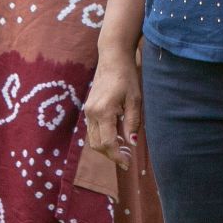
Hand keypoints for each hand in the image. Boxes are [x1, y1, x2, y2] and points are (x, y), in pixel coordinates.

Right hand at [80, 42, 140, 171]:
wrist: (112, 58)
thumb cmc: (127, 76)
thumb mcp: (135, 100)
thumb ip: (133, 123)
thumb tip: (132, 143)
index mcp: (104, 111)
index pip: (108, 143)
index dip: (118, 157)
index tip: (128, 164)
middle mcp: (92, 113)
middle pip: (97, 145)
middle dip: (111, 155)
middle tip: (127, 158)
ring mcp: (88, 110)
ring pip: (93, 139)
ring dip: (106, 147)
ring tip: (123, 148)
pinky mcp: (88, 108)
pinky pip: (92, 130)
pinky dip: (103, 138)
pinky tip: (116, 136)